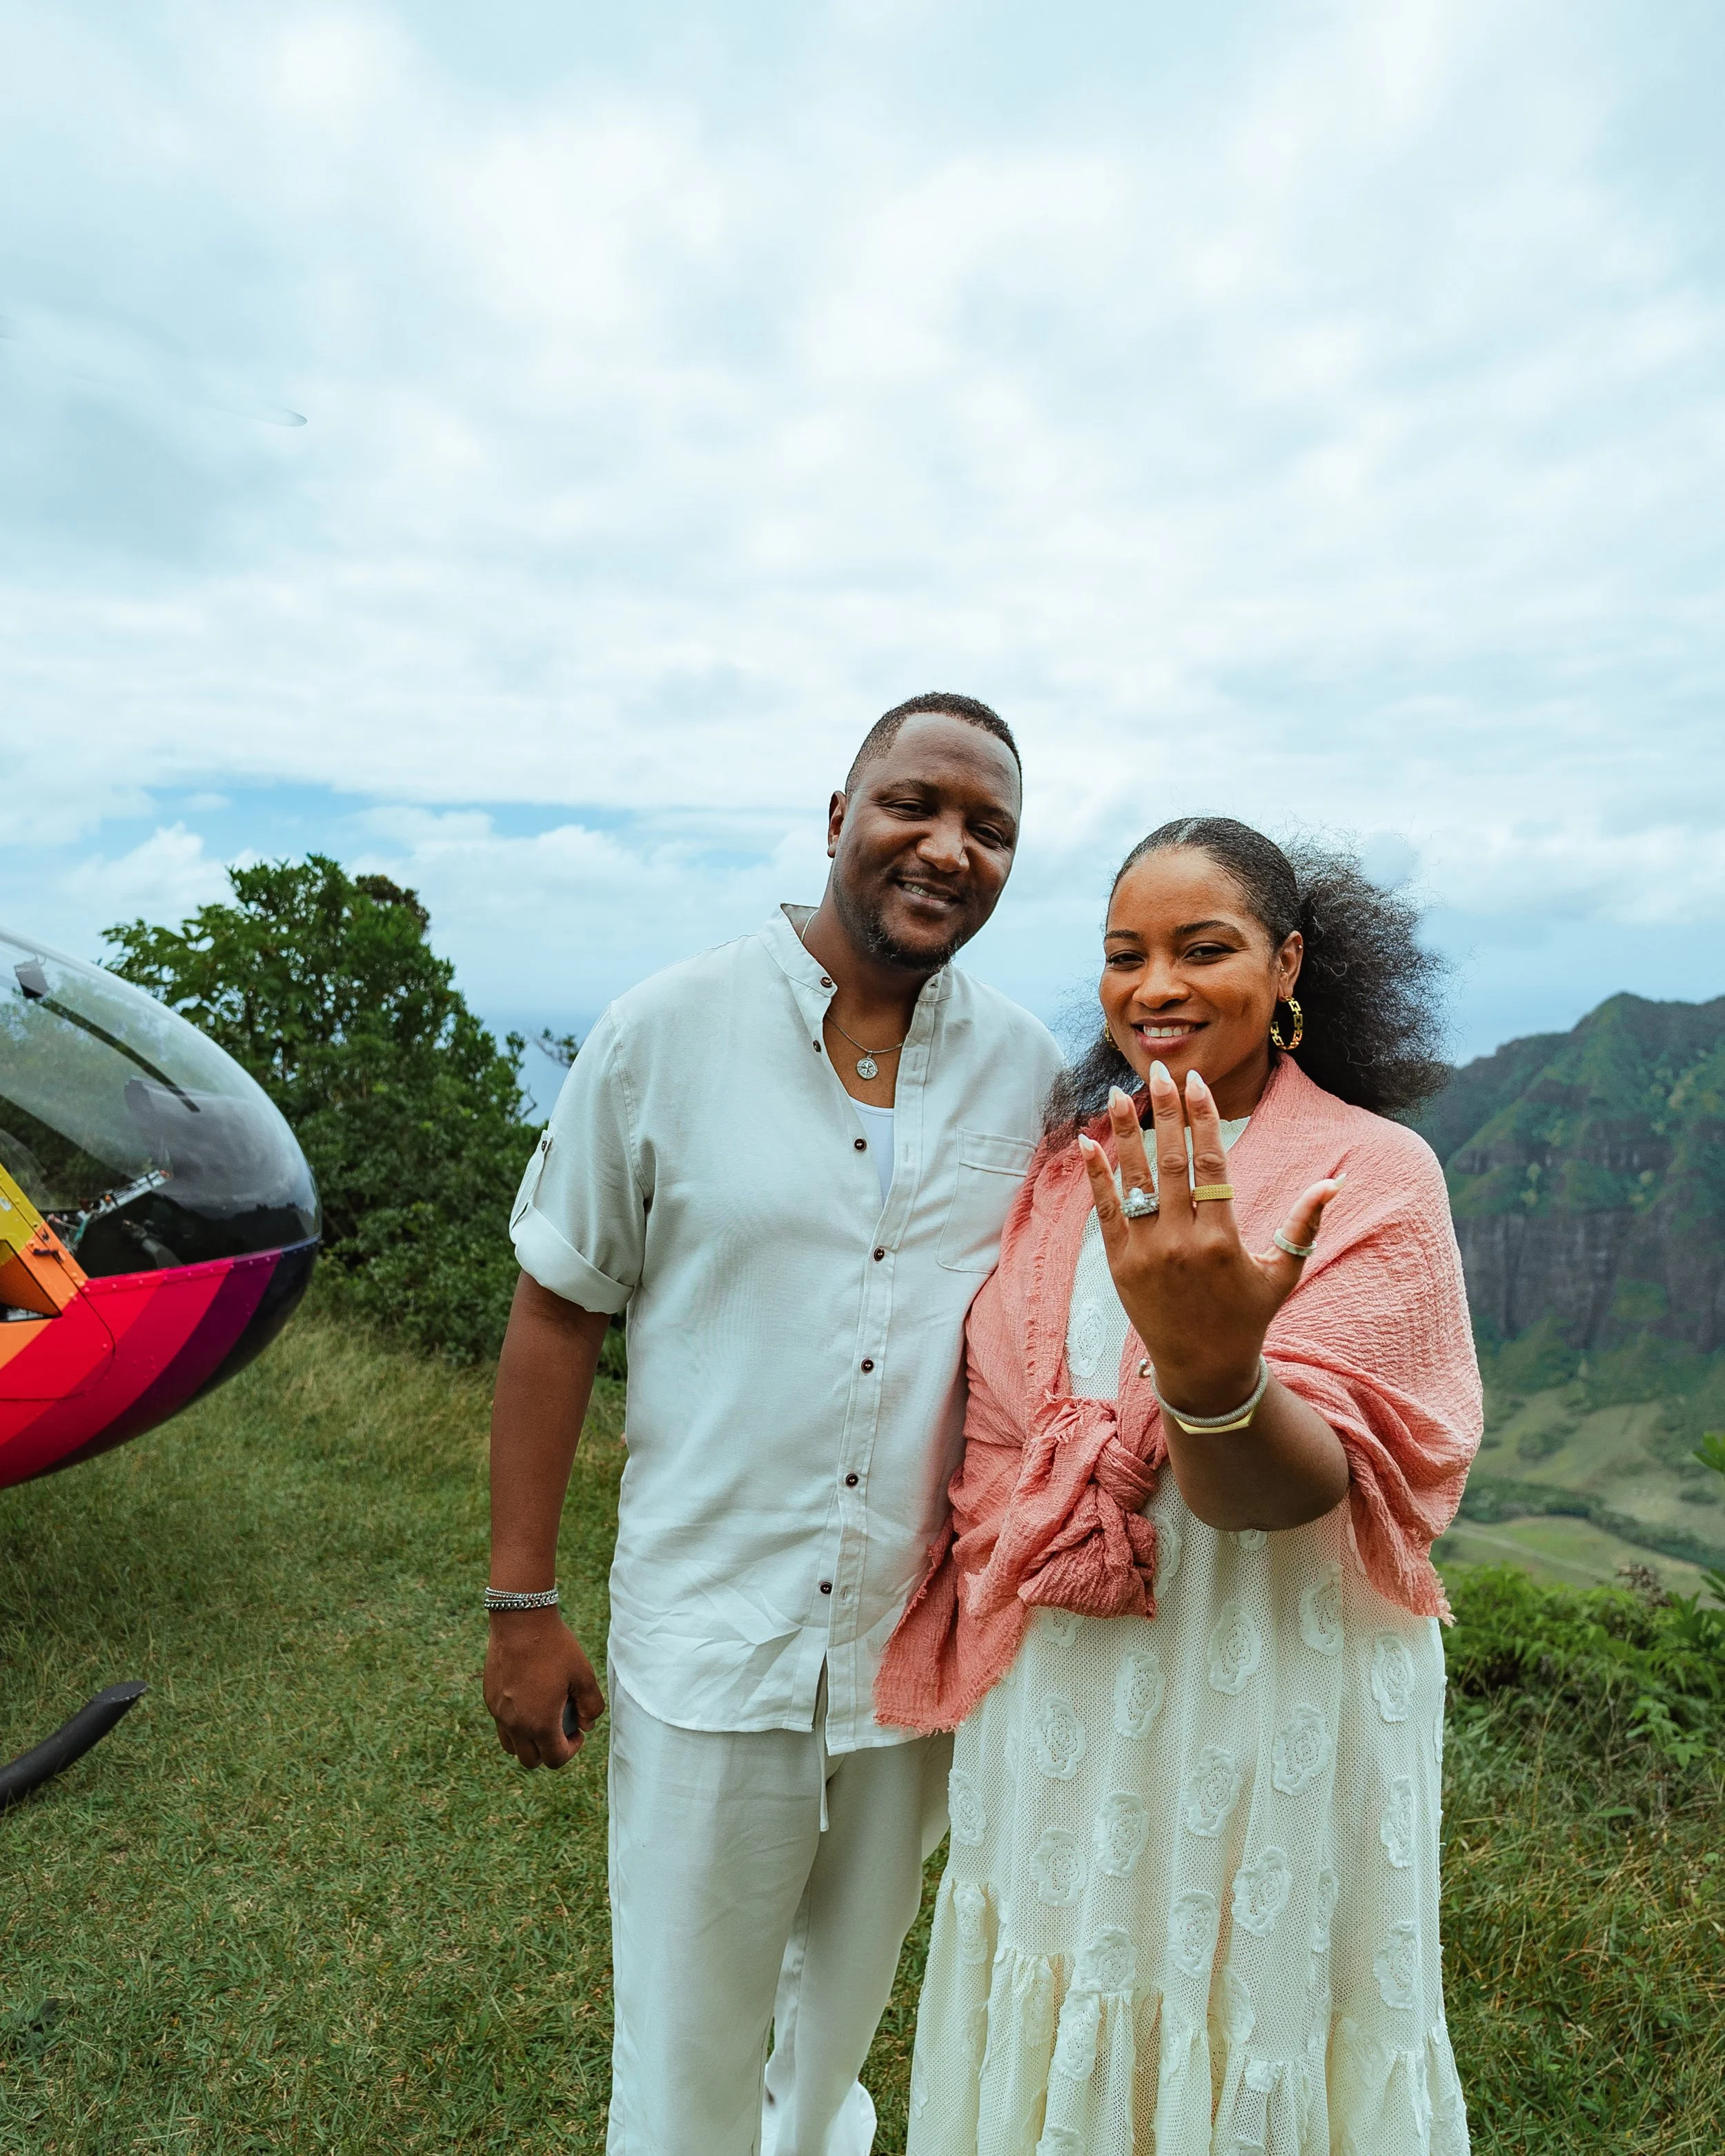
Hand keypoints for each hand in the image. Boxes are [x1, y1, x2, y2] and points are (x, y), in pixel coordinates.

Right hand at [484, 1608, 605, 1769]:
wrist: (520, 1621)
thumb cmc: (555, 1647)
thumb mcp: (584, 1675)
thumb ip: (591, 1706)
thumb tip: (586, 1725)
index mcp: (539, 1723)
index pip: (555, 1759)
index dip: (572, 1750)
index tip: (578, 1730)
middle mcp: (514, 1724)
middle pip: (530, 1760)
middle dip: (549, 1750)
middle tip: (561, 1726)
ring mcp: (498, 1712)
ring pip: (511, 1746)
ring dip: (528, 1740)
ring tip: (543, 1716)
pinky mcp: (489, 1698)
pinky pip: (501, 1723)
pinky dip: (515, 1722)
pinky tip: (529, 1697)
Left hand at [1078, 1063, 1342, 1417]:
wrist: (1203, 1369)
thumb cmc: (1248, 1317)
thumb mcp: (1284, 1273)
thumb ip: (1305, 1225)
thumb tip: (1335, 1182)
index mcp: (1223, 1239)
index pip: (1211, 1164)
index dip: (1202, 1119)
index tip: (1196, 1083)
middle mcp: (1182, 1242)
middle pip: (1171, 1162)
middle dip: (1164, 1111)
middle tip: (1159, 1070)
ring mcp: (1146, 1252)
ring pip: (1134, 1181)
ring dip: (1124, 1133)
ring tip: (1117, 1092)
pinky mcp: (1120, 1264)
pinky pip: (1105, 1211)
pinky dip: (1096, 1176)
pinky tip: (1087, 1142)